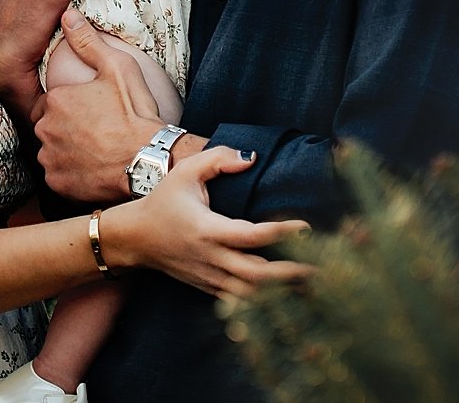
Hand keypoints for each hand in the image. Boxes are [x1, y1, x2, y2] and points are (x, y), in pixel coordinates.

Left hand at [35, 8, 161, 202]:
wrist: (149, 160)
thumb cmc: (135, 113)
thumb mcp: (117, 68)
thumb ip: (89, 42)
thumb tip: (68, 15)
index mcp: (56, 100)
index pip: (52, 101)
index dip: (71, 105)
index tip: (91, 111)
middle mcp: (46, 129)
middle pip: (49, 125)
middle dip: (65, 127)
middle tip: (95, 130)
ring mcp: (50, 158)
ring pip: (51, 150)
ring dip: (65, 150)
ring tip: (94, 150)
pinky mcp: (57, 183)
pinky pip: (57, 175)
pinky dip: (70, 173)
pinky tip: (91, 168)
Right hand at [103, 146, 311, 299]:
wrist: (135, 238)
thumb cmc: (163, 201)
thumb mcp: (186, 171)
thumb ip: (219, 158)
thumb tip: (251, 157)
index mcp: (207, 229)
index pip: (252, 235)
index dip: (282, 232)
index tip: (307, 226)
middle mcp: (211, 258)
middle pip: (257, 275)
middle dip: (291, 273)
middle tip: (323, 267)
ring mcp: (210, 278)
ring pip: (252, 295)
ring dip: (283, 292)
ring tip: (313, 286)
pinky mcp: (209, 288)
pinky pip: (242, 301)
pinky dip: (266, 301)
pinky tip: (289, 298)